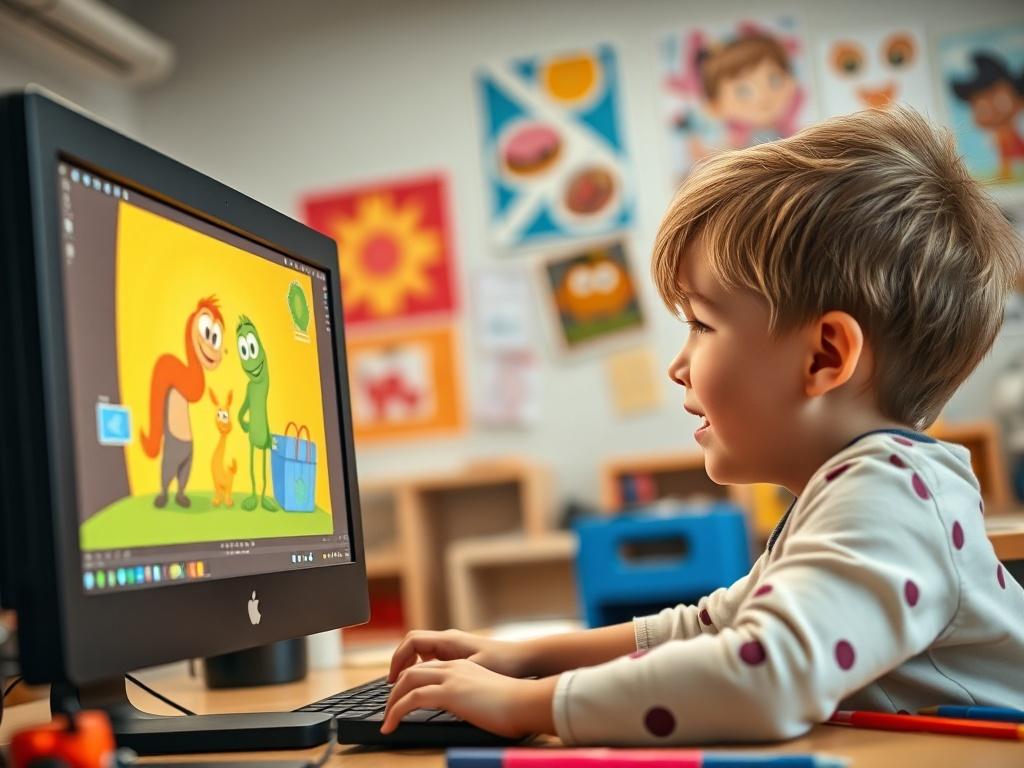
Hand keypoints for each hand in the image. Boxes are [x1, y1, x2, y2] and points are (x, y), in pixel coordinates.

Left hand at [381, 659, 556, 737]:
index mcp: (463, 667)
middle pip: (411, 670)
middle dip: (394, 689)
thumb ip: (472, 698)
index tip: (401, 695)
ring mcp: (451, 677)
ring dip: (391, 701)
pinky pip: (411, 699)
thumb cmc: (515, 705)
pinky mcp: (449, 692)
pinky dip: (395, 712)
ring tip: (386, 721)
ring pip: (407, 681)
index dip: (411, 680)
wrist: (527, 701)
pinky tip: (391, 726)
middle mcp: (454, 667)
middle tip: (388, 708)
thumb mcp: (487, 696)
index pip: (427, 667)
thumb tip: (467, 710)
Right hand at [387, 628, 530, 681]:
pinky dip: (421, 665)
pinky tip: (424, 681)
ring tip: (404, 684)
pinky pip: (432, 655)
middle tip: (393, 683)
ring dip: (409, 663)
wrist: (524, 658)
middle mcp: (449, 639)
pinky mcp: (458, 652)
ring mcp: (453, 645)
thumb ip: (449, 671)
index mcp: (449, 640)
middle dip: (399, 661)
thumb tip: (425, 677)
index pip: (412, 641)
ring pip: (421, 649)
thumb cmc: (503, 663)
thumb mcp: (474, 670)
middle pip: (412, 643)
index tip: (392, 679)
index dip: (398, 659)